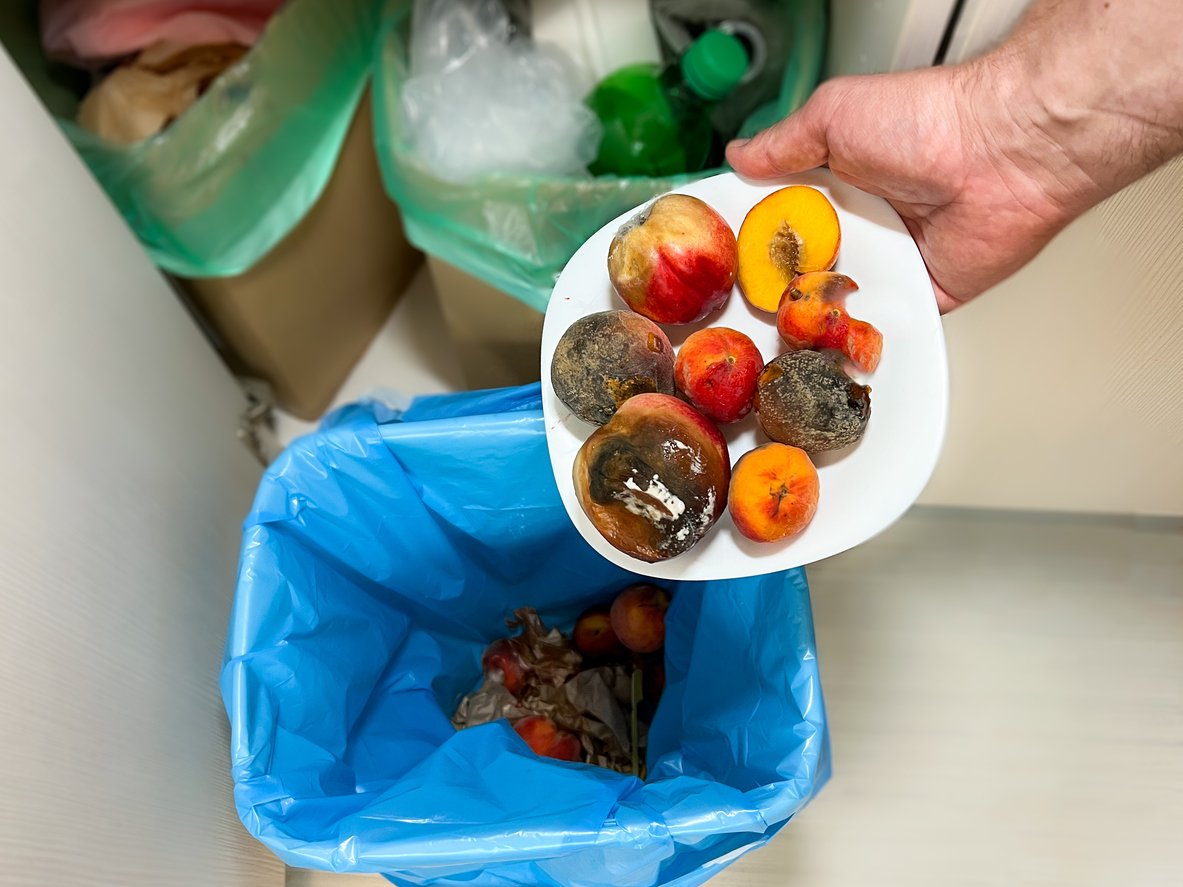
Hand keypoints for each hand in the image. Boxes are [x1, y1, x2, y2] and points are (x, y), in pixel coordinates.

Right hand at [726, 62, 1079, 312]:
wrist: (1001, 155)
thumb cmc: (927, 121)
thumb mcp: (834, 114)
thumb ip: (783, 142)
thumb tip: (739, 154)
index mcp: (837, 182)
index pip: (779, 218)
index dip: (749, 240)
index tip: (719, 261)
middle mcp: (861, 224)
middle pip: (801, 268)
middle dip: (773, 287)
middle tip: (742, 309)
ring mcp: (889, 262)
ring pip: (834, 302)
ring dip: (811, 314)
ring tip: (776, 333)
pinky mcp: (919, 295)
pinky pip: (880, 323)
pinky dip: (859, 334)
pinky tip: (829, 344)